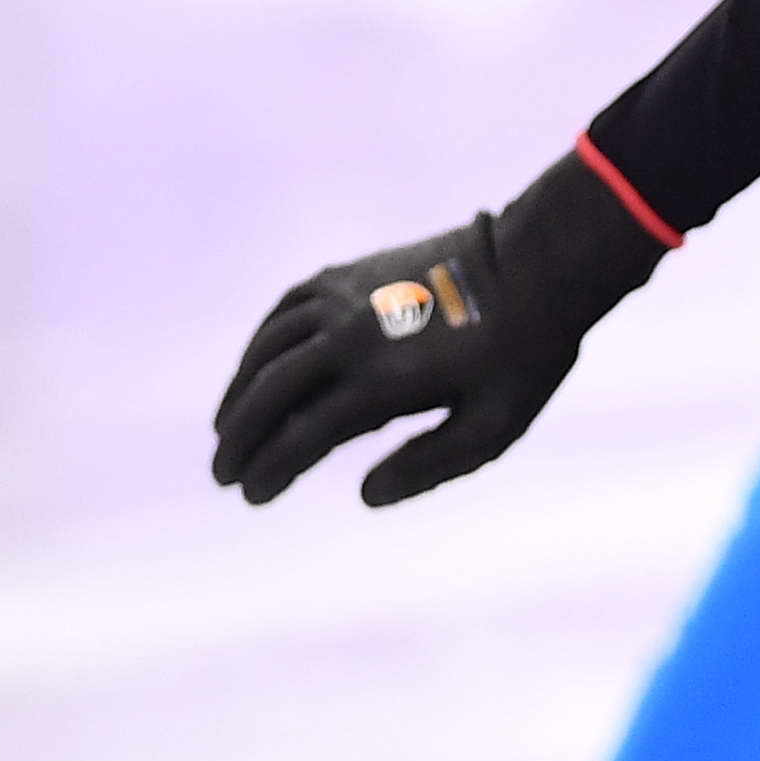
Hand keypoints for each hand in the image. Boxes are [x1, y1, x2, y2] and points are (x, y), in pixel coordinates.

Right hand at [211, 156, 664, 508]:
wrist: (538, 263)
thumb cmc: (525, 355)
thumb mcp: (494, 426)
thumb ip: (430, 465)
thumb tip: (365, 496)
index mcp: (383, 381)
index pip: (303, 436)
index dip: (270, 469)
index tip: (251, 496)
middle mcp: (349, 335)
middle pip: (269, 392)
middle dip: (238, 438)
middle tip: (221, 474)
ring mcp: (343, 298)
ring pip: (268, 349)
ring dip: (239, 391)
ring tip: (225, 429)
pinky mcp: (348, 274)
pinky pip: (285, 311)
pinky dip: (260, 344)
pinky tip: (256, 366)